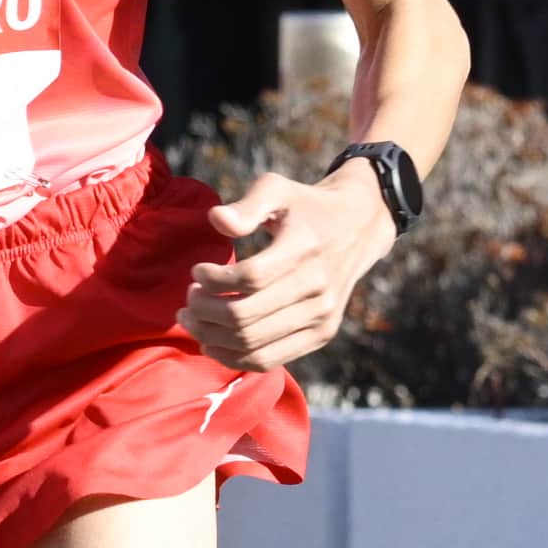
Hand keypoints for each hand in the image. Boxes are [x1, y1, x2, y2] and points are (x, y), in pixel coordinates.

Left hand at [182, 164, 396, 372]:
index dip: (214, 279)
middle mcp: (318, 288)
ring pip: (252, 344)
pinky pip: (269, 359)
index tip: (197, 270)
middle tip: (189, 298)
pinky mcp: (322, 335)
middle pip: (245, 316)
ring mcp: (322, 317)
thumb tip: (216, 220)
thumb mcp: (278, 189)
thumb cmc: (305, 206)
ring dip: (211, 336)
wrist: (357, 228)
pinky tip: (210, 343)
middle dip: (204, 310)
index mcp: (305, 248)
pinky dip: (233, 357)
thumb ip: (247, 204)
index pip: (249, 277)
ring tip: (192, 319)